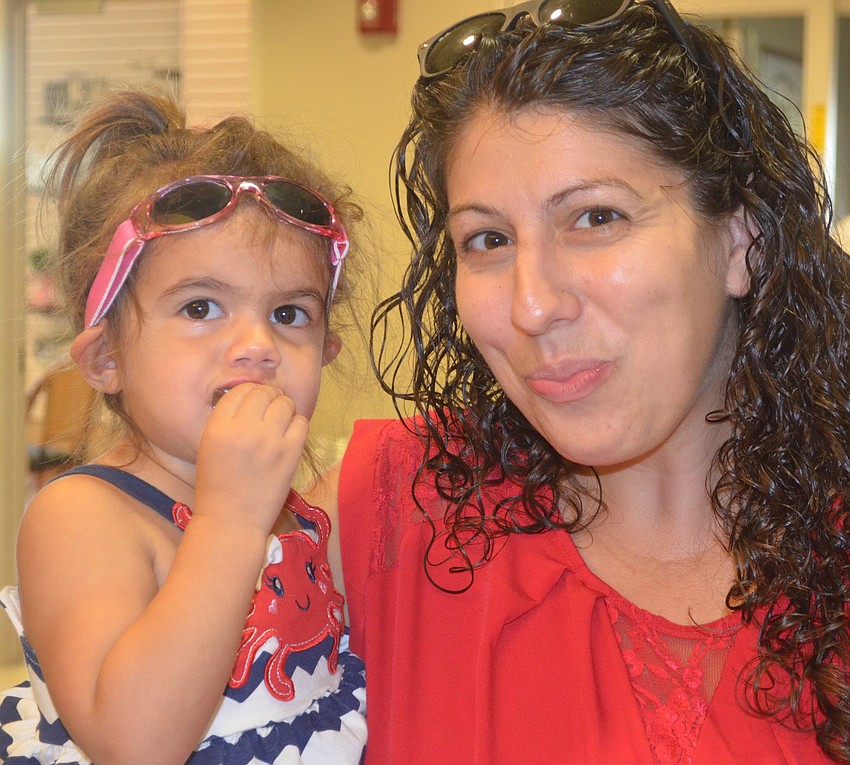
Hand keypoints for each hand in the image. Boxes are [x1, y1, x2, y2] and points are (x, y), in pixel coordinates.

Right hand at [193, 383, 306, 535]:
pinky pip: (301, 423)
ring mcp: (269, 440)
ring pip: (285, 404)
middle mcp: (243, 429)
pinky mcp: (289, 453)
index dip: (250, 392)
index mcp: (218, 427)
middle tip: (272, 407)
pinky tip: (290, 435)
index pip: (240, 391)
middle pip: (264, 393)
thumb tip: (251, 398)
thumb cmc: (217, 487)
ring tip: (282, 420)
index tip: (255, 401)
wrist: (231, 522)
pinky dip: (297, 424)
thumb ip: (226, 421)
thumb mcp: (209, 447)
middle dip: (269, 396)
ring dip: (285, 408)